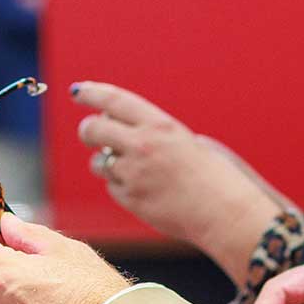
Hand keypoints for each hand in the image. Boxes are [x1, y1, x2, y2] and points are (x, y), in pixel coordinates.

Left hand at [71, 82, 282, 277]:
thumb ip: (152, 133)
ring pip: (98, 162)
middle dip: (87, 130)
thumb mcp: (185, 142)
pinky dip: (121, 186)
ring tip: (134, 170)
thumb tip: (116, 131)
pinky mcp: (130, 199)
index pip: (114, 101)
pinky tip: (146, 191)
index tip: (79, 91)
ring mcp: (134, 174)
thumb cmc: (211, 176)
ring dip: (106, 163)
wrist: (224, 212)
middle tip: (90, 133)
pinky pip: (112, 187)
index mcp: (160, 126)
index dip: (92, 93)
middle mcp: (143, 146)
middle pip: (93, 129)